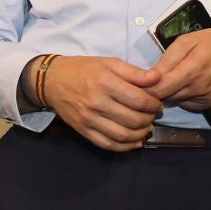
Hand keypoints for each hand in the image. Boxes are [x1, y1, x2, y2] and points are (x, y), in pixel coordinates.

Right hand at [42, 55, 163, 151]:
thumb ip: (134, 72)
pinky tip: (134, 141)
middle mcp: (96, 103)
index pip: (139, 100)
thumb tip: (158, 78)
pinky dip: (125, 147)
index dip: (154, 104)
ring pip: (123, 135)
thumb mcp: (109, 62)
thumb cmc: (83, 69)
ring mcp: (88, 119)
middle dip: (150, 119)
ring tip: (145, 127)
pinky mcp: (83, 130)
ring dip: (141, 134)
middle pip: (134, 120)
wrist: (52, 81)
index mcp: (105, 83)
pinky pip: (107, 144)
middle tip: (152, 115)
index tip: (157, 103)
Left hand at [149, 28, 210, 111]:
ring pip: (176, 102)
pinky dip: (183, 97)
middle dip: (155, 91)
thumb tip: (148, 77)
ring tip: (172, 79)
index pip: (159, 90)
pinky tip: (187, 85)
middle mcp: (200, 89)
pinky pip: (188, 104)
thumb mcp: (187, 41)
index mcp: (192, 70)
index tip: (136, 83)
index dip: (144, 88)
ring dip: (169, 94)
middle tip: (151, 80)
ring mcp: (207, 99)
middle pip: (165, 98)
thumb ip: (166, 60)